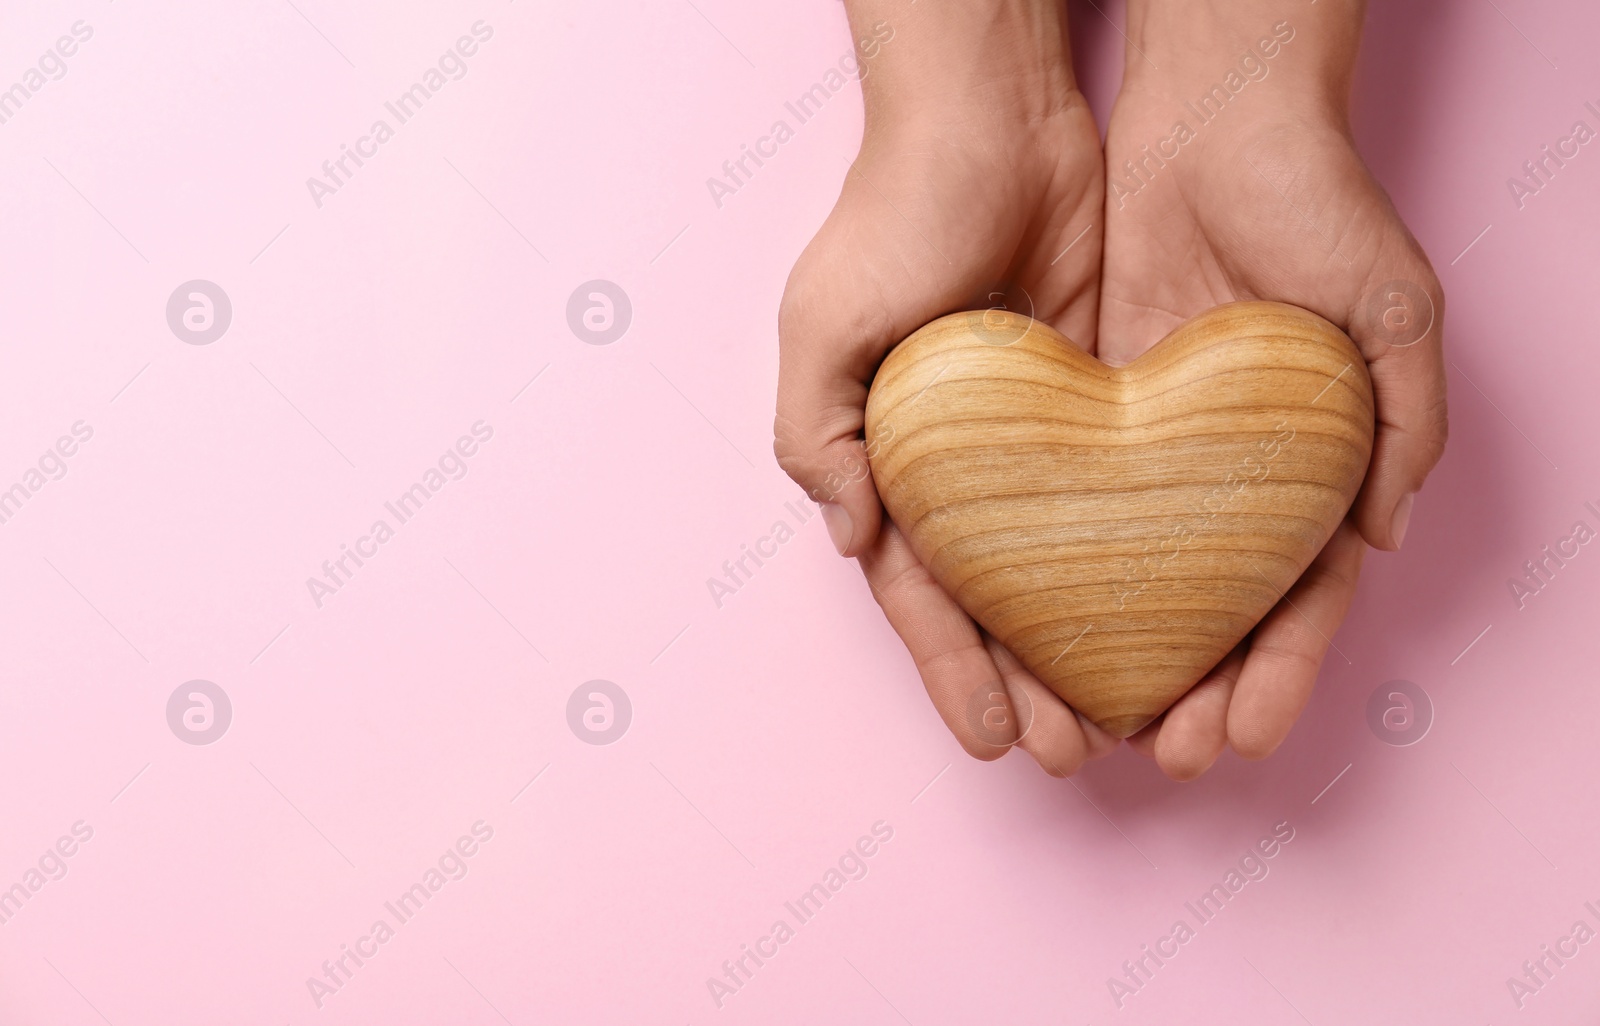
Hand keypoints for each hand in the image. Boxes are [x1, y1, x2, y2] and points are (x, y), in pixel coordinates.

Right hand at [775, 0, 1117, 774]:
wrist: (991, 119)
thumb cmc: (890, 215)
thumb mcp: (822, 326)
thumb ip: (819, 438)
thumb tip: (854, 540)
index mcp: (883, 461)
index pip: (921, 593)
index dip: (954, 672)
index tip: (996, 742)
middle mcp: (955, 467)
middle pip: (994, 600)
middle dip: (1027, 682)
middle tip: (1079, 754)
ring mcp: (1026, 441)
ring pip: (1058, 568)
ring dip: (1084, 643)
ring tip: (1132, 712)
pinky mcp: (1093, 405)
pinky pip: (1114, 501)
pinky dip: (1131, 564)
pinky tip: (1165, 613)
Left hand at [1098, 1, 1447, 779]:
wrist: (1211, 118)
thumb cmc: (1318, 201)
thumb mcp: (1392, 303)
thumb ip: (1405, 418)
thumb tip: (1383, 539)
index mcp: (1319, 465)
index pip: (1302, 597)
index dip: (1278, 673)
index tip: (1239, 738)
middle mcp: (1239, 472)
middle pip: (1216, 609)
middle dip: (1194, 688)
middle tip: (1157, 754)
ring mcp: (1166, 449)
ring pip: (1142, 579)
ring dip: (1121, 655)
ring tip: (1089, 724)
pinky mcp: (1096, 415)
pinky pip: (1076, 508)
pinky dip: (1061, 575)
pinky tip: (1036, 630)